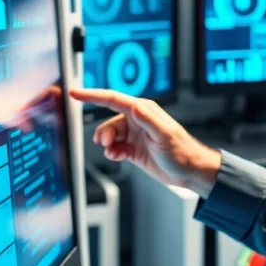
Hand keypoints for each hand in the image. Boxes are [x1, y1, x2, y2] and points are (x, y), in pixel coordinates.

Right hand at [70, 89, 221, 197]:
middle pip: (109, 121)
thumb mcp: (164, 135)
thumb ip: (148, 119)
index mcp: (144, 111)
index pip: (113, 99)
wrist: (189, 172)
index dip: (92, 95)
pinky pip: (115, 148)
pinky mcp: (134, 149)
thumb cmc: (182, 152)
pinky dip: (113, 152)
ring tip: (114, 153)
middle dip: (104, 132)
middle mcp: (138, 120)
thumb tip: (134, 105)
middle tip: (106, 143)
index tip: (75, 93)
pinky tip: (118, 157)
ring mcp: (135, 135)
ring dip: (108, 144)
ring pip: (110, 135)